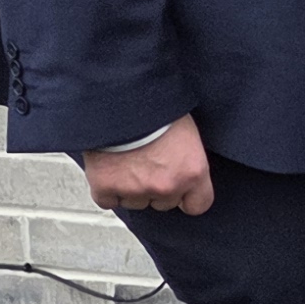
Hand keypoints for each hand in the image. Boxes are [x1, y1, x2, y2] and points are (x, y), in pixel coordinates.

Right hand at [83, 114, 213, 216]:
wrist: (121, 98)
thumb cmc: (158, 107)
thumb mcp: (187, 132)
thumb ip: (188, 160)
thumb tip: (184, 171)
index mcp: (192, 172)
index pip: (198, 205)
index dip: (188, 197)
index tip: (181, 189)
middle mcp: (166, 186)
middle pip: (164, 203)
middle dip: (157, 187)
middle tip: (149, 163)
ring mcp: (135, 190)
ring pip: (136, 203)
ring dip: (132, 188)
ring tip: (129, 161)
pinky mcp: (105, 188)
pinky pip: (108, 200)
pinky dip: (107, 189)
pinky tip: (111, 169)